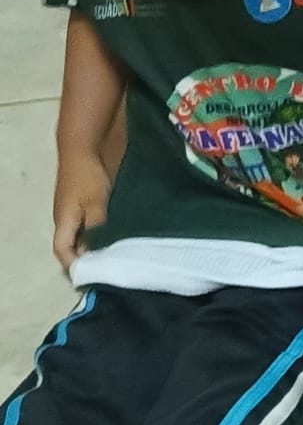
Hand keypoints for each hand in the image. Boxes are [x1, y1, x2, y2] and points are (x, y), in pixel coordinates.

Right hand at [53, 153, 111, 268]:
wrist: (84, 148)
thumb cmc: (88, 177)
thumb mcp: (96, 205)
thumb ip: (97, 229)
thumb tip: (99, 251)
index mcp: (64, 222)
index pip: (62, 252)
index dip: (74, 266)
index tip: (92, 276)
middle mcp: (66, 219)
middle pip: (72, 246)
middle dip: (87, 258)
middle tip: (109, 269)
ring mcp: (75, 209)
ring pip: (82, 235)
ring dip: (95, 245)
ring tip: (117, 255)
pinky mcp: (85, 201)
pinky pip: (90, 223)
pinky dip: (100, 232)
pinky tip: (118, 234)